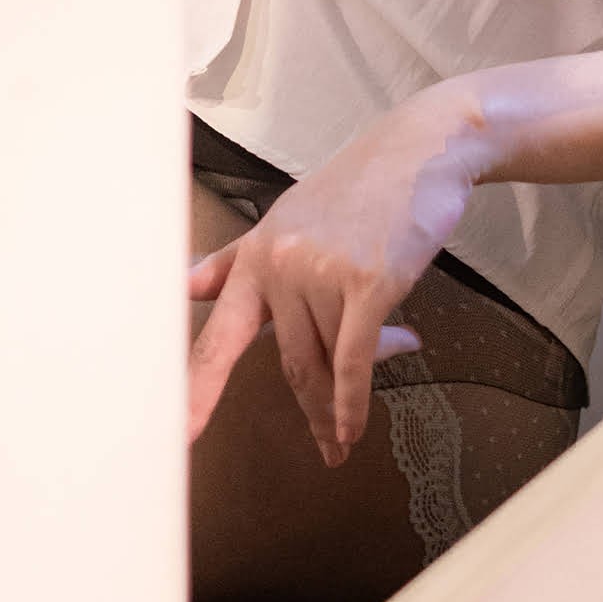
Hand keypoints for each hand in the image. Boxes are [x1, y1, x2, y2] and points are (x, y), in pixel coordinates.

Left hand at [186, 97, 476, 465]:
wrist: (420, 152)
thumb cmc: (356, 190)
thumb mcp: (285, 219)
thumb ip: (233, 262)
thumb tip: (186, 289)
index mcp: (255, 255)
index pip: (217, 334)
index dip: (196, 389)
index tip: (182, 435)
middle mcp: (279, 265)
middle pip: (286, 362)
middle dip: (308, 412)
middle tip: (325, 450)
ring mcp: (322, 273)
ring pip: (326, 362)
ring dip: (343, 402)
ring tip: (357, 420)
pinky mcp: (368, 283)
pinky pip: (354, 360)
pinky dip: (354, 402)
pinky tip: (355, 427)